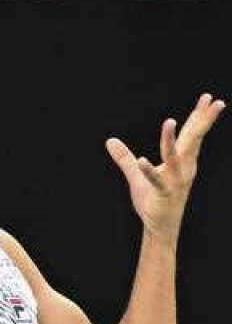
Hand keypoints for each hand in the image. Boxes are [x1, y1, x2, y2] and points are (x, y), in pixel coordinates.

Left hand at [105, 92, 224, 245]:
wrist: (159, 225)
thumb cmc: (153, 200)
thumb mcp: (137, 175)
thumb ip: (125, 158)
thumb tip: (110, 140)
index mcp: (182, 161)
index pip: (192, 134)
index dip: (199, 116)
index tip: (209, 98)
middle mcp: (183, 167)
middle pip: (194, 139)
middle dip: (203, 120)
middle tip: (214, 101)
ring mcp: (175, 180)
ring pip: (175, 156)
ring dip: (170, 140)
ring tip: (169, 121)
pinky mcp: (163, 193)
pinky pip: (156, 180)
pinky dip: (148, 170)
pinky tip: (142, 160)